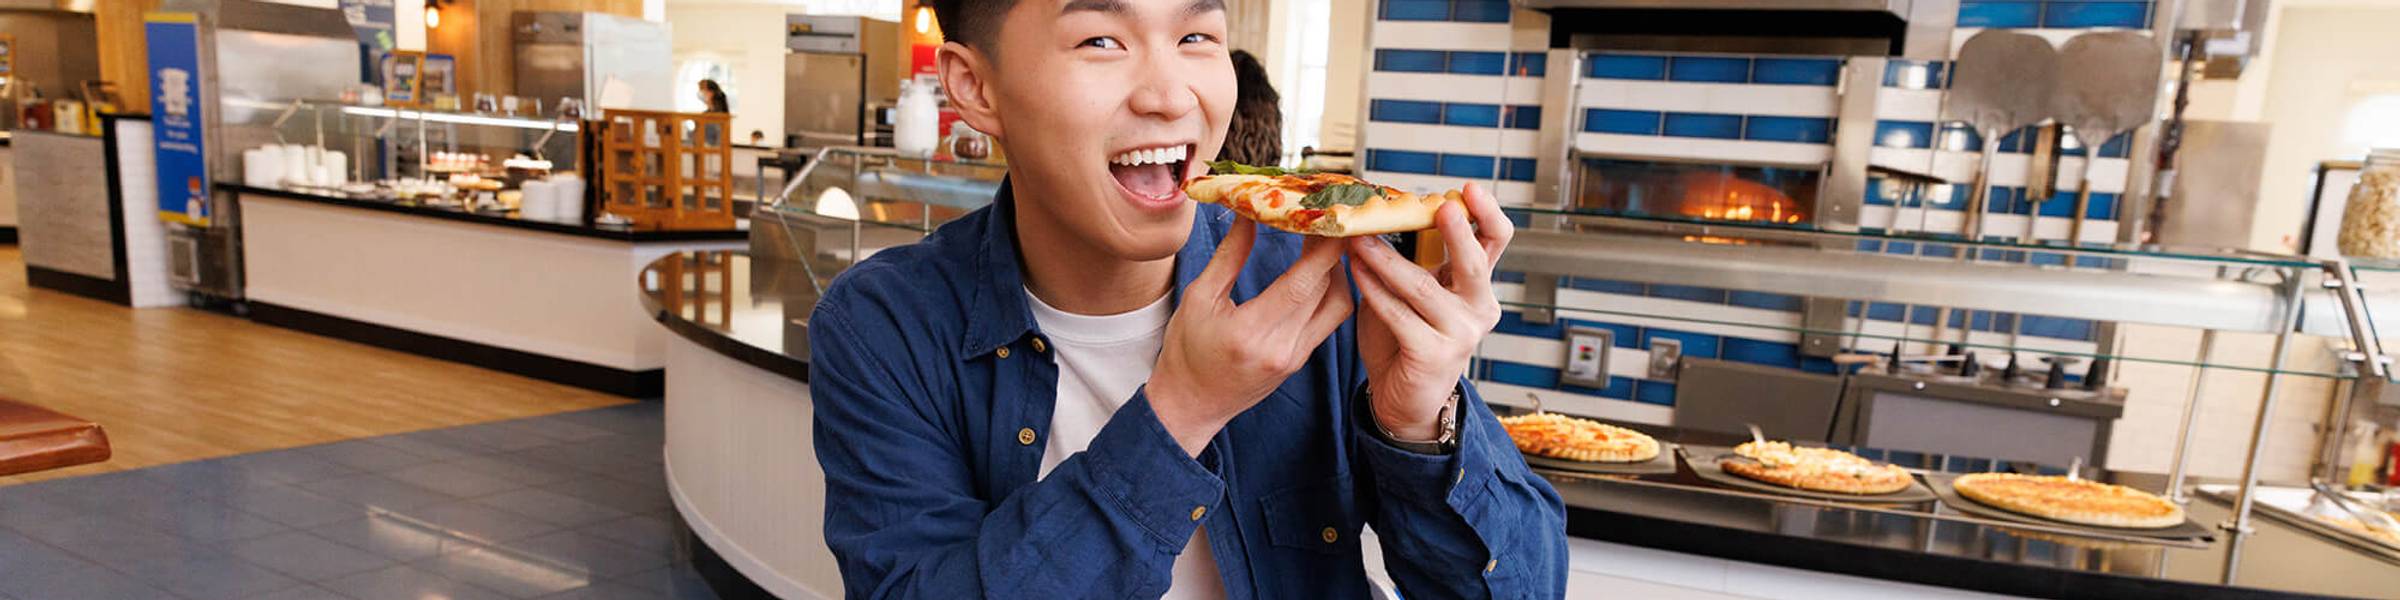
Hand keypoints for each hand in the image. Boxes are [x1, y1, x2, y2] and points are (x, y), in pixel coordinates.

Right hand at [1150, 218, 1353, 455]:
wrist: (1190, 404)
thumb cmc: (1187, 351)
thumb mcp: (1199, 297)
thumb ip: (1229, 256)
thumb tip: (1249, 214)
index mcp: (1251, 332)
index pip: (1302, 285)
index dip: (1323, 249)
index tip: (1330, 218)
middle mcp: (1282, 348)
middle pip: (1325, 290)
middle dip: (1331, 250)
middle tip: (1322, 219)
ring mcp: (1296, 357)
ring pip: (1337, 305)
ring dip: (1337, 272)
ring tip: (1322, 244)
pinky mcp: (1301, 360)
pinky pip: (1328, 320)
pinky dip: (1329, 291)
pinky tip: (1318, 272)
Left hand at [1348, 183, 1512, 440]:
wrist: (1402, 399)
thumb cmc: (1405, 339)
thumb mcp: (1415, 293)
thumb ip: (1413, 261)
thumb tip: (1385, 214)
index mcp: (1477, 286)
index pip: (1495, 242)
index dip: (1486, 214)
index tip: (1470, 189)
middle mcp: (1478, 308)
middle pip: (1475, 262)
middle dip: (1458, 232)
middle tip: (1442, 205)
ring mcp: (1460, 334)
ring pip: (1423, 287)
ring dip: (1387, 259)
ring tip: (1360, 238)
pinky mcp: (1434, 355)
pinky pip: (1399, 315)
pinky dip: (1374, 291)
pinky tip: (1356, 271)